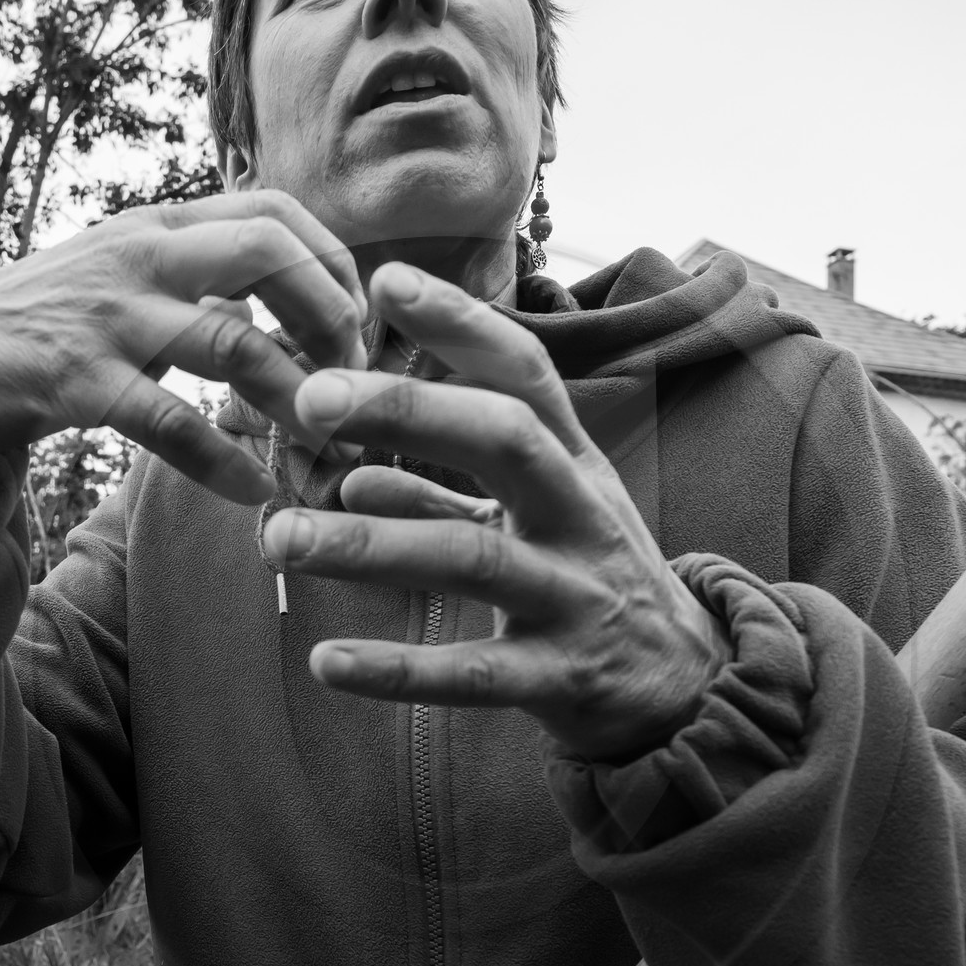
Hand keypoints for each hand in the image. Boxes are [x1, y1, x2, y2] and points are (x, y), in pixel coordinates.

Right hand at [0, 192, 368, 504]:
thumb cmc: (56, 324)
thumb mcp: (132, 276)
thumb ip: (204, 274)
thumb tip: (298, 295)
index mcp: (161, 226)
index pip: (276, 209)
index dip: (336, 262)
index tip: (357, 323)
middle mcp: (141, 255)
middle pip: (270, 253)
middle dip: (332, 316)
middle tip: (354, 379)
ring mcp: (110, 315)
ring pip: (235, 343)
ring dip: (297, 397)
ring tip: (326, 441)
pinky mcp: (78, 380)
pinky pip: (172, 423)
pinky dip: (225, 463)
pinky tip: (255, 491)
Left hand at [261, 263, 729, 758]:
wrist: (687, 686)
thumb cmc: (593, 583)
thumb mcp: (536, 524)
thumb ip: (446, 500)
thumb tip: (351, 479)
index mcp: (573, 465)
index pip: (525, 372)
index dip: (462, 322)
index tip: (384, 279)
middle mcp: (581, 515)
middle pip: (505, 439)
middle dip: (408, 410)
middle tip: (310, 399)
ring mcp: (575, 595)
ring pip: (472, 558)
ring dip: (368, 546)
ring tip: (278, 541)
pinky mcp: (562, 677)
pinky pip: (475, 673)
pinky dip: (398, 668)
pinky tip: (326, 662)